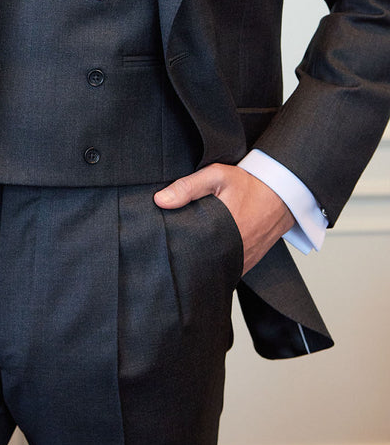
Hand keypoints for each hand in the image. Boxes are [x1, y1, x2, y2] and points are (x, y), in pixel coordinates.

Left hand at [154, 163, 293, 274]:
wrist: (284, 193)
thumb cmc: (251, 184)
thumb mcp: (217, 176)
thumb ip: (188, 187)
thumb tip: (160, 200)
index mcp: (222, 231)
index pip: (189, 247)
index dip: (174, 245)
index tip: (165, 239)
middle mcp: (233, 251)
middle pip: (198, 260)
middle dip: (185, 254)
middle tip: (173, 244)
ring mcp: (242, 260)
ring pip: (212, 267)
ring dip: (201, 259)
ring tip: (189, 249)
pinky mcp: (248, 263)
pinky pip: (227, 268)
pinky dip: (216, 262)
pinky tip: (207, 251)